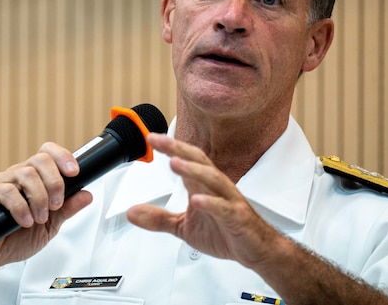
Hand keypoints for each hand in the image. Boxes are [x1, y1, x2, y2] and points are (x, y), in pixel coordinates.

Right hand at [0, 142, 92, 266]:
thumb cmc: (16, 238)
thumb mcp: (50, 226)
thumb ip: (67, 209)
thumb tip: (87, 195)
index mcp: (34, 178)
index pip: (48, 153)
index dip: (63, 157)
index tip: (75, 172)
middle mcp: (18, 175)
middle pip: (40, 159)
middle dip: (55, 182)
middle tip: (56, 205)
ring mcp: (2, 182)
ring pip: (26, 174)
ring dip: (39, 198)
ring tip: (40, 218)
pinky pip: (6, 191)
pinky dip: (21, 208)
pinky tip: (25, 221)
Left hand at [126, 133, 282, 269]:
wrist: (256, 250)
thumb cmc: (224, 232)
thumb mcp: (183, 226)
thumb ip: (158, 218)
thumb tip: (131, 212)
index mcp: (202, 185)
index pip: (185, 159)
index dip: (168, 147)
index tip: (149, 137)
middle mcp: (216, 187)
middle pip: (197, 161)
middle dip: (177, 148)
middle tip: (158, 140)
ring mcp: (229, 201)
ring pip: (212, 179)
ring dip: (193, 170)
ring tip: (174, 162)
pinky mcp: (238, 218)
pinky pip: (224, 208)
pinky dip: (211, 203)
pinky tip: (198, 200)